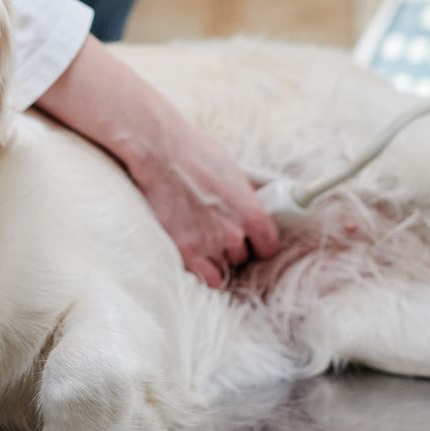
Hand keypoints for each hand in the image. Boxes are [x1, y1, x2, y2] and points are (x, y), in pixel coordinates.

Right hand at [122, 118, 281, 288]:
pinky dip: (203, 272)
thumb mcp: (232, 172)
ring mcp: (209, 244)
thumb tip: (250, 208)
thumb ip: (244, 198)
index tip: (251, 243)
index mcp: (251, 212)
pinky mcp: (185, 251)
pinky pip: (206, 277)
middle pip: (242, 257)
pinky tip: (196, 259)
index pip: (269, 247)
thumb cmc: (195, 153)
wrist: (160, 153)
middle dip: (232, 247)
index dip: (259, 245)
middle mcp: (234, 233)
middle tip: (217, 234)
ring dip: (216, 260)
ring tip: (203, 243)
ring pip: (223, 269)